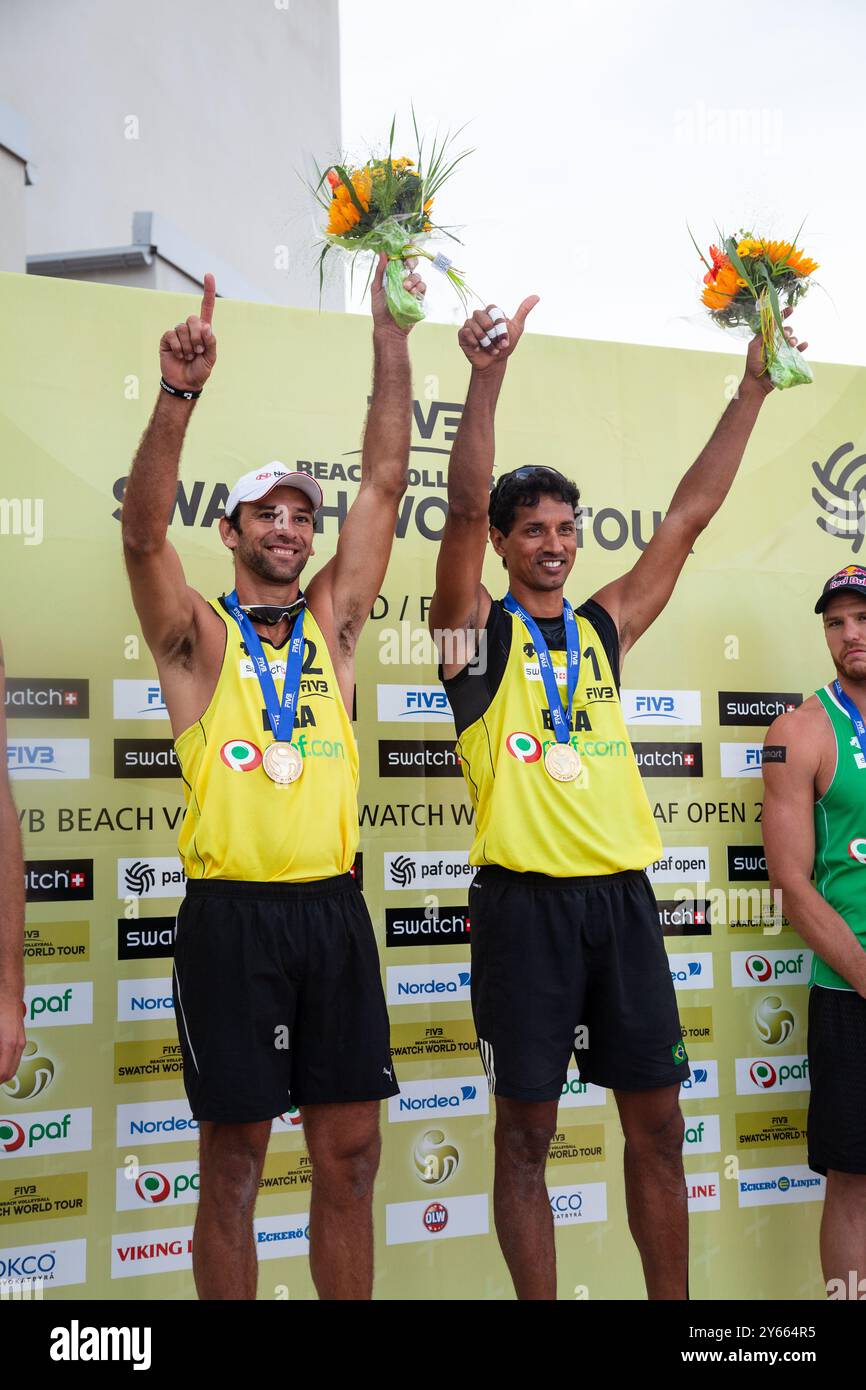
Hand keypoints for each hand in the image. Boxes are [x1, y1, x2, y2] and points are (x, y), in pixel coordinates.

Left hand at [0, 994, 24, 1086]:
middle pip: (9, 1073)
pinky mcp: (19, 1039)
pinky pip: (13, 1058)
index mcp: (9, 1044)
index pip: (3, 1073)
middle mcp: (18, 1044)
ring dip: (2, 1071)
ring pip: (12, 1067)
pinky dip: (4, 1063)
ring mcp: (20, 1042)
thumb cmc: (0, 1008)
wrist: (8, 993)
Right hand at [159, 273, 217, 391]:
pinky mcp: (167, 339)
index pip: (207, 307)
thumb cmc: (199, 370)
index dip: (208, 291)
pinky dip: (177, 347)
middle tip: (198, 351)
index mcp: (204, 330)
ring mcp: (178, 333)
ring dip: (187, 346)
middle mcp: (190, 328)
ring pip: (182, 328)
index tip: (208, 275)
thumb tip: (206, 327)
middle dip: (197, 337)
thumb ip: (211, 343)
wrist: (184, 383)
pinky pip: (171, 335)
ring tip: (188, 356)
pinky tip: (178, 355)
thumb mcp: (211, 359)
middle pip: (193, 319)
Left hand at [371, 252, 425, 334]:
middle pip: (413, 264)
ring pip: (418, 276)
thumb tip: (382, 253)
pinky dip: (418, 288)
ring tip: (405, 288)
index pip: (401, 259)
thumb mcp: (376, 288)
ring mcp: (413, 289)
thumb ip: (380, 271)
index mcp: (394, 275)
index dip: (405, 250)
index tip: (407, 243)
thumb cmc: (380, 309)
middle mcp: (405, 279)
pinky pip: (423, 288)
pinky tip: (412, 293)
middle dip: (412, 261)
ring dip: (412, 279)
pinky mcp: (419, 298)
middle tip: (408, 264)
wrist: (388, 327)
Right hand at [458, 297, 539, 370]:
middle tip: (497, 343)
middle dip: (491, 332)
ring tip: (490, 348)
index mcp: (491, 313)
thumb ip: (524, 311)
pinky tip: (479, 348)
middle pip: (480, 315)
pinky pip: (466, 333)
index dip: (498, 323)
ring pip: (473, 325)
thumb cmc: (505, 345)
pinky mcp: (462, 334)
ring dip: (484, 340)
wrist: (494, 363)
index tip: (504, 336)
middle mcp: (479, 316)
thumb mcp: (517, 328)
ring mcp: (470, 324)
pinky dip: (475, 342)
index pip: (492, 309)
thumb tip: (537, 296)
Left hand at [744, 306, 807, 394]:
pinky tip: (804, 345)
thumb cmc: (753, 365)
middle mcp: (775, 343)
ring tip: (792, 344)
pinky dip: (802, 347)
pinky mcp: (788, 360)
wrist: (757, 383)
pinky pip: (797, 351)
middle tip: (787, 335)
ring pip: (792, 340)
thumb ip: (764, 334)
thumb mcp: (755, 347)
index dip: (783, 315)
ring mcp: (782, 351)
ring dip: (793, 339)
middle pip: (785, 331)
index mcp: (766, 338)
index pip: (775, 324)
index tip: (791, 309)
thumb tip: (773, 320)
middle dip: (788, 330)